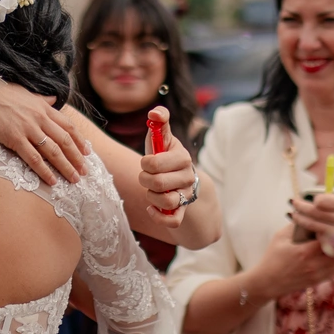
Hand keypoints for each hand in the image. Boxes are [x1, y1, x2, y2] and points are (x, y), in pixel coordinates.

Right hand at [0, 79, 87, 184]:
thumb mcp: (25, 92)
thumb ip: (41, 99)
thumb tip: (54, 99)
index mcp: (43, 107)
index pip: (68, 126)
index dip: (79, 140)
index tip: (87, 152)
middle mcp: (39, 118)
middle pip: (65, 141)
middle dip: (77, 158)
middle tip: (85, 171)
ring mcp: (28, 129)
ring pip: (53, 151)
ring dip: (66, 167)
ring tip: (74, 179)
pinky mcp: (14, 138)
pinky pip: (34, 159)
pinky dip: (44, 171)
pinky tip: (52, 181)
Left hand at [139, 106, 196, 227]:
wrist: (178, 177)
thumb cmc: (165, 155)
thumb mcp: (162, 138)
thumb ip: (159, 122)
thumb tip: (154, 113)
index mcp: (183, 157)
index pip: (155, 163)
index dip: (145, 163)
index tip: (147, 161)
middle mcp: (188, 178)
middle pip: (158, 183)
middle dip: (145, 180)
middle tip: (147, 176)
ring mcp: (186, 196)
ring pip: (166, 202)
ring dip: (151, 197)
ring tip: (151, 190)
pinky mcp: (182, 212)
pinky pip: (172, 221)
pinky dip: (158, 216)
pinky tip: (151, 208)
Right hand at [251, 222, 333, 299]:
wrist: (268, 282)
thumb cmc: (272, 257)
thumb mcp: (280, 237)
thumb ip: (295, 225)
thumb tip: (308, 214)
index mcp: (304, 251)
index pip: (328, 237)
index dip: (330, 230)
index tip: (328, 225)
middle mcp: (313, 264)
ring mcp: (317, 274)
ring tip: (332, 244)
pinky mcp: (317, 281)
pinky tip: (328, 257)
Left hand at [288, 184, 333, 265]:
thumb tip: (332, 175)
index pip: (323, 200)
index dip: (313, 199)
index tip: (310, 198)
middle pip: (314, 212)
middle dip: (300, 207)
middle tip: (294, 203)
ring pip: (312, 226)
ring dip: (299, 220)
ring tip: (294, 215)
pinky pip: (319, 237)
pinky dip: (313, 233)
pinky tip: (310, 229)